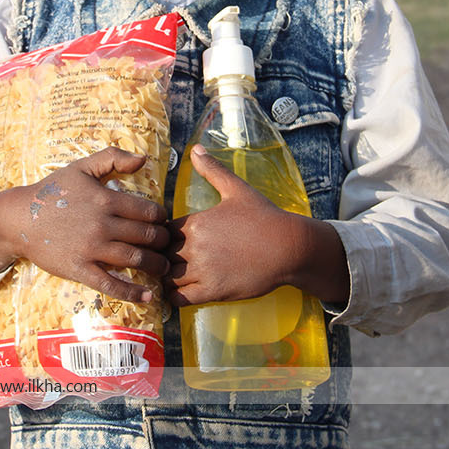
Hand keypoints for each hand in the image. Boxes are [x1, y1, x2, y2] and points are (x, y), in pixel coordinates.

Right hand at [0, 147, 169, 302]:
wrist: (20, 217)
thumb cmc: (53, 190)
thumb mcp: (82, 167)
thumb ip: (113, 158)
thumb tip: (143, 159)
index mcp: (106, 199)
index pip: (148, 211)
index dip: (161, 218)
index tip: (163, 223)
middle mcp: (102, 225)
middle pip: (147, 236)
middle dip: (163, 242)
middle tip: (167, 246)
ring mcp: (92, 249)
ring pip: (136, 259)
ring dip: (156, 265)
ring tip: (164, 268)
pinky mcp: (80, 269)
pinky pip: (112, 284)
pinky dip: (133, 292)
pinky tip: (149, 295)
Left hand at [164, 145, 302, 307]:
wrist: (289, 247)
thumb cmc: (264, 218)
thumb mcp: (237, 189)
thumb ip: (213, 170)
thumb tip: (196, 149)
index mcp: (195, 223)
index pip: (161, 230)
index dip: (160, 235)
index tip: (166, 238)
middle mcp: (194, 247)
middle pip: (160, 254)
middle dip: (159, 256)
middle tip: (164, 258)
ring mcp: (203, 271)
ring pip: (166, 277)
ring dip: (165, 277)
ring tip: (171, 275)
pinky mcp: (213, 291)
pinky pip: (179, 298)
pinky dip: (175, 296)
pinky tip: (181, 291)